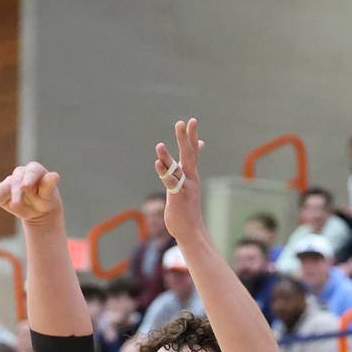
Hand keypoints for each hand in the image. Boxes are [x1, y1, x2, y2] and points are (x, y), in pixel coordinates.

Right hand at [0, 161, 63, 225]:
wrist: (39, 209)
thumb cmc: (46, 199)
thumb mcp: (50, 195)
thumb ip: (49, 186)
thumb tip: (55, 175)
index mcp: (33, 171)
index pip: (31, 172)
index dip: (28, 179)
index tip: (25, 187)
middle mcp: (19, 175)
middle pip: (14, 182)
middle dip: (14, 193)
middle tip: (16, 205)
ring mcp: (7, 185)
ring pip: (0, 189)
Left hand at [154, 117, 204, 246]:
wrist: (192, 231)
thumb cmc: (187, 209)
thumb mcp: (189, 188)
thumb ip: (188, 174)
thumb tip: (193, 169)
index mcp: (192, 175)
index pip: (193, 152)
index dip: (192, 136)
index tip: (192, 120)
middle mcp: (190, 179)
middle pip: (189, 155)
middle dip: (185, 138)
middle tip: (183, 122)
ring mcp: (185, 187)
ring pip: (175, 169)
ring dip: (166, 157)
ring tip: (159, 145)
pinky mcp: (177, 197)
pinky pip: (170, 183)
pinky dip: (163, 172)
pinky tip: (157, 163)